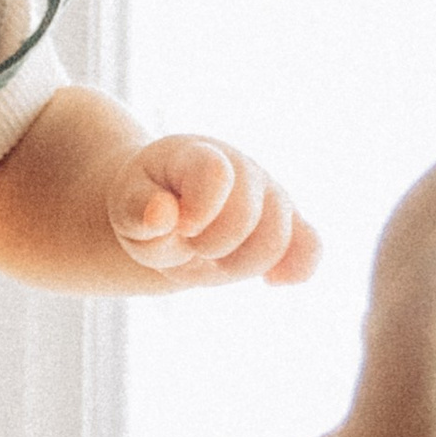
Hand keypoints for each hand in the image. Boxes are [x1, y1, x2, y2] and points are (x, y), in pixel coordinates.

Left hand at [110, 134, 319, 285]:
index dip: (200, 209)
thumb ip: (139, 211)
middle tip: (188, 243)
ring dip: (236, 264)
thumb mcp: (126, 206)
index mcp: (198, 155)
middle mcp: (243, 169)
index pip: (214, 173)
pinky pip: (309, 248)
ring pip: (275, 243)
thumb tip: (161, 215)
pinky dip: (296, 268)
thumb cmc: (148, 202)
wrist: (171, 204)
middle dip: (211, 246)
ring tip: (211, 256)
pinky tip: (272, 281)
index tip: (180, 227)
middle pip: (247, 218)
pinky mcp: (287, 224)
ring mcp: (269, 195)